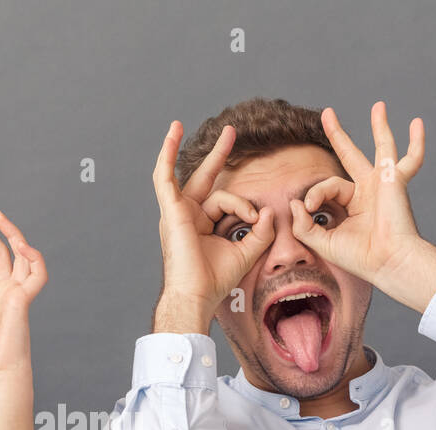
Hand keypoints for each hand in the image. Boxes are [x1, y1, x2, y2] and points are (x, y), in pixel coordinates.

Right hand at [152, 120, 275, 329]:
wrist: (197, 295)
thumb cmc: (215, 282)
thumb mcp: (246, 253)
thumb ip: (261, 233)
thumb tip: (270, 211)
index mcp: (201, 225)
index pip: (225, 202)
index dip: (244, 206)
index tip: (256, 219)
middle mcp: (187, 216)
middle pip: (205, 179)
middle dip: (219, 155)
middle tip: (231, 132)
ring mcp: (177, 212)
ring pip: (199, 181)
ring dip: (196, 151)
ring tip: (198, 127)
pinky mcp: (171, 211)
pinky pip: (164, 177)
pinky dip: (166, 155)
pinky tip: (172, 135)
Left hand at [287, 102, 426, 286]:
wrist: (385, 261)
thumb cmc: (359, 257)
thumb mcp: (322, 242)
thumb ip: (303, 225)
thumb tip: (293, 202)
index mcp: (351, 204)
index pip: (326, 186)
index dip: (314, 194)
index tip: (308, 207)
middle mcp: (368, 190)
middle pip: (350, 155)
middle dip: (338, 135)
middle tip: (327, 114)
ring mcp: (384, 183)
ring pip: (380, 147)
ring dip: (379, 126)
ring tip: (378, 106)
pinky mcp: (395, 180)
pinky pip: (411, 159)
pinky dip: (416, 143)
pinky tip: (417, 123)